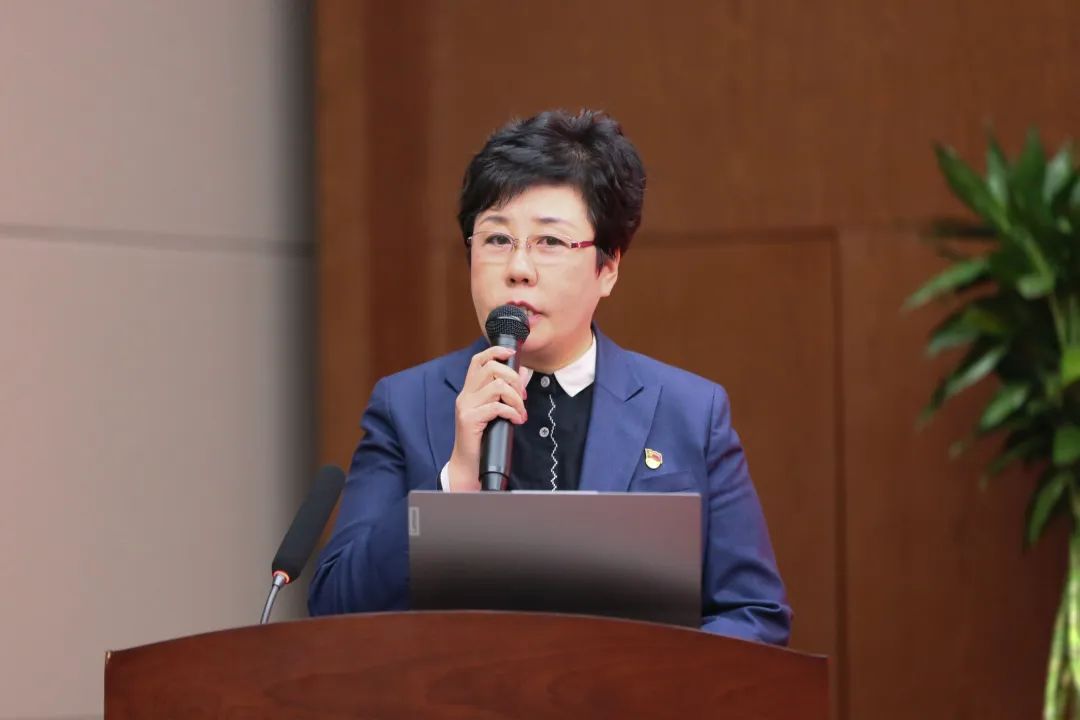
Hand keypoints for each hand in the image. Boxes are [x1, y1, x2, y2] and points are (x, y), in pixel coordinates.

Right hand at [446, 345, 528, 490]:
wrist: (469, 464)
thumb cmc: (483, 438)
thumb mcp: (495, 411)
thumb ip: (506, 392)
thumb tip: (524, 371)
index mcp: (469, 390)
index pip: (478, 360)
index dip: (495, 351)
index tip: (512, 353)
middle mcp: (465, 395)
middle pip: (491, 368)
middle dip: (513, 378)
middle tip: (522, 395)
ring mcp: (465, 407)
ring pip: (497, 386)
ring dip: (516, 398)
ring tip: (521, 411)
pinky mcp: (469, 420)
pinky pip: (497, 407)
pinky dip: (512, 412)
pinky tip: (516, 420)